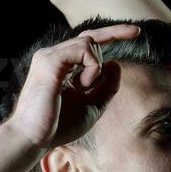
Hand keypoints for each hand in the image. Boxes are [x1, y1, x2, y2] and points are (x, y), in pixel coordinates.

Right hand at [4, 25, 138, 150]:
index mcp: (60, 65)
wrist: (34, 139)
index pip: (88, 42)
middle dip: (113, 37)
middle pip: (91, 38)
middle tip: (124, 46)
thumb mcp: (92, 106)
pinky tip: (82, 85)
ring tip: (83, 87)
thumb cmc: (58, 126)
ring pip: (88, 41)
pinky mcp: (50, 60)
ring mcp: (49, 56)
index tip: (136, 32)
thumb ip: (106, 87)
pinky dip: (91, 66)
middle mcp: (53, 56)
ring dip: (95, 66)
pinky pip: (83, 48)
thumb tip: (115, 63)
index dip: (113, 34)